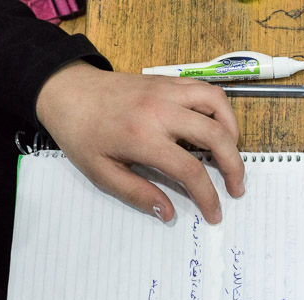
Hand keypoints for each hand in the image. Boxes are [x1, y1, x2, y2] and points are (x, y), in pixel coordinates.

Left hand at [34, 60, 244, 223]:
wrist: (67, 92)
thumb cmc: (81, 134)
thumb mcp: (102, 173)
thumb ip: (138, 193)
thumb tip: (168, 213)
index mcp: (143, 138)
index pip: (190, 171)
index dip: (208, 196)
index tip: (214, 213)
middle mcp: (161, 111)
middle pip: (216, 136)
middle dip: (234, 166)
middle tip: (236, 187)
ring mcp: (168, 91)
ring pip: (218, 106)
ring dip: (233, 132)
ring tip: (231, 154)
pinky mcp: (169, 81)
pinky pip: (207, 90)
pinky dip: (220, 110)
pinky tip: (217, 128)